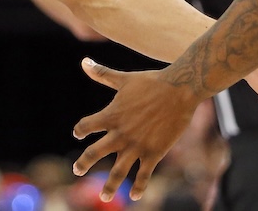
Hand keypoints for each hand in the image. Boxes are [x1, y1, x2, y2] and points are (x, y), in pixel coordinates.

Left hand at [71, 59, 200, 202]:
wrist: (180, 90)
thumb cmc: (151, 82)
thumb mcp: (124, 79)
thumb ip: (102, 74)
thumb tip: (83, 61)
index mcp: (112, 115)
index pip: (87, 126)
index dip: (81, 129)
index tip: (78, 133)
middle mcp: (121, 133)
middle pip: (95, 152)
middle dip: (84, 163)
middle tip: (76, 171)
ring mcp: (137, 145)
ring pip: (119, 171)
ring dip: (110, 186)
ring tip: (104, 198)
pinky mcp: (154, 153)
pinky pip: (144, 175)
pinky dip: (138, 187)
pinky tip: (134, 196)